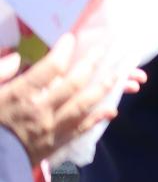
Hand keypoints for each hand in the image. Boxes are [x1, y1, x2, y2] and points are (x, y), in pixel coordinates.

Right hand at [0, 36, 125, 163]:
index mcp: (21, 95)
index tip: (71, 38)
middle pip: (73, 83)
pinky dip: (98, 118)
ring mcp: (53, 128)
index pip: (49, 68)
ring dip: (102, 88)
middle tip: (103, 49)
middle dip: (90, 64)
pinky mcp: (57, 143)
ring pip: (84, 104)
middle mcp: (42, 109)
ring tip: (117, 75)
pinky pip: (82, 128)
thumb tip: (16, 58)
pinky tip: (112, 110)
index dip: (63, 51)